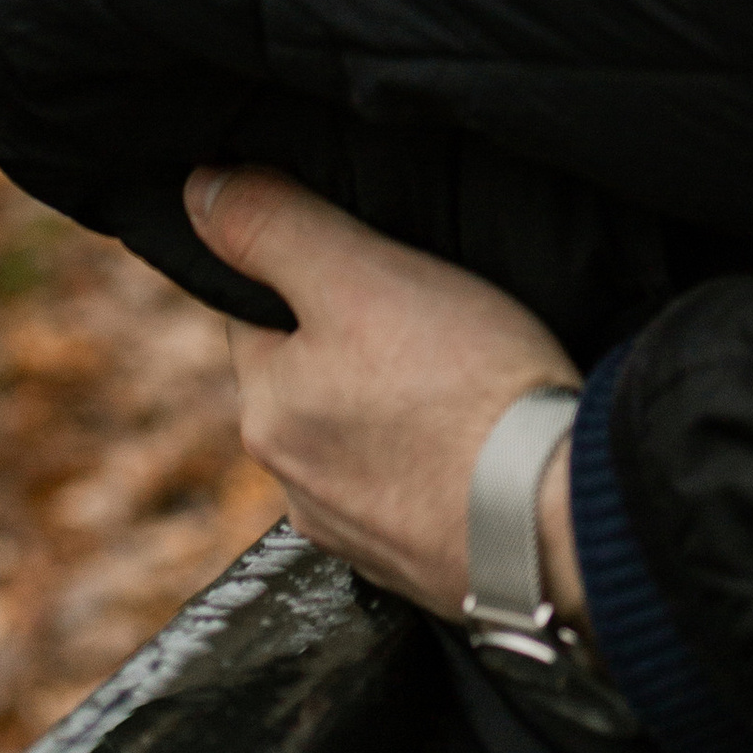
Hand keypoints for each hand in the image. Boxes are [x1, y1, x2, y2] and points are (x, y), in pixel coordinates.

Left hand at [189, 167, 587, 623]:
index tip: (371, 263)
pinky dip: (436, 462)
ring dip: (396, 408)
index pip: (260, 317)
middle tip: (429, 313)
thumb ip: (275, 227)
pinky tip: (481, 441)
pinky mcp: (420, 565)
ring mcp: (360, 535)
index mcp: (266, 415)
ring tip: (463, 376)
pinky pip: (414, 489)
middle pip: (312, 379)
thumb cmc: (462, 389)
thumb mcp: (361, 277)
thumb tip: (198, 187)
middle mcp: (296, 488)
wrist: (555, 520)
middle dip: (356, 343)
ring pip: (362, 438)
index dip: (311, 274)